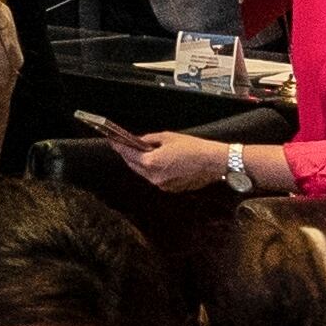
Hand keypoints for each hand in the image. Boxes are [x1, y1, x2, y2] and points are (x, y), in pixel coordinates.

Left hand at [103, 130, 234, 192]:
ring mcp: (162, 185)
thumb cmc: (193, 148)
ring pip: (144, 173)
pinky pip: (156, 177)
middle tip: (123, 144)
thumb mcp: (167, 137)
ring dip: (140, 163)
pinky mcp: (171, 188)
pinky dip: (152, 169)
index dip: (119, 147)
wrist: (213, 162)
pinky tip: (155, 160)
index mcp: (151, 163)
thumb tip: (139, 141)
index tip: (112, 141)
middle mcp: (154, 177)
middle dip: (128, 155)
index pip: (128, 155)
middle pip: (134, 166)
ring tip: (139, 151)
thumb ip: (149, 140)